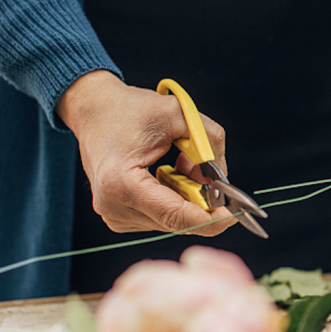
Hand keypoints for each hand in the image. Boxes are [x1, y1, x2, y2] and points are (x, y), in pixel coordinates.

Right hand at [57, 70, 234, 234]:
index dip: (212, 218)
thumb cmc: (130, 110)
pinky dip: (175, 200)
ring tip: (180, 163)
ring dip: (189, 198)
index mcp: (121, 183)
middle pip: (178, 221)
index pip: (177, 216)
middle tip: (210, 171)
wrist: (93, 111)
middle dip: (203, 201)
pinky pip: (162, 218)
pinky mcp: (119, 218)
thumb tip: (224, 177)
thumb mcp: (178, 113)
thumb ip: (210, 142)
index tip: (237, 212)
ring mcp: (114, 216)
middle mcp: (114, 206)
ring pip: (173, 221)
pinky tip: (167, 174)